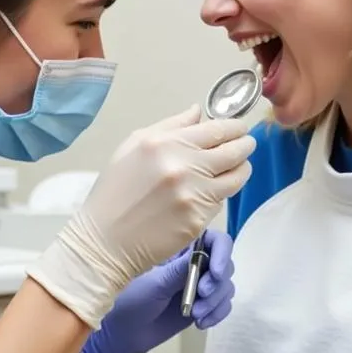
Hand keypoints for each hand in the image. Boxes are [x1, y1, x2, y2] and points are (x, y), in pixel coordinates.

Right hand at [26, 106, 254, 327]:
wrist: (105, 240)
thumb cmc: (114, 192)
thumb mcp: (133, 146)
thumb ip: (170, 126)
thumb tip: (198, 112)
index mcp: (166, 143)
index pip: (217, 129)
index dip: (235, 127)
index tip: (239, 128)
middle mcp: (183, 166)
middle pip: (235, 151)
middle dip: (245, 145)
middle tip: (246, 145)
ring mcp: (194, 195)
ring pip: (236, 177)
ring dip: (241, 170)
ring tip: (237, 167)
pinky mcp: (198, 220)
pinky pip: (220, 201)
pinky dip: (220, 194)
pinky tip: (209, 192)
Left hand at [81, 229, 235, 352]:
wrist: (123, 333)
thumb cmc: (130, 300)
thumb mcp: (155, 284)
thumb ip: (180, 271)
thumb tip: (204, 256)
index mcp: (180, 250)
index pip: (213, 240)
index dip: (222, 252)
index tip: (216, 273)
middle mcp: (194, 264)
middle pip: (225, 265)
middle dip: (217, 283)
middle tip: (201, 295)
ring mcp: (199, 286)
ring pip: (225, 287)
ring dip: (216, 302)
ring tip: (196, 315)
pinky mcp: (202, 305)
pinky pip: (223, 305)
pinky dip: (217, 314)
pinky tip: (201, 323)